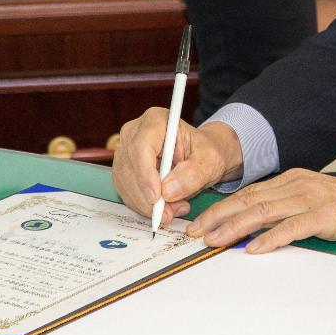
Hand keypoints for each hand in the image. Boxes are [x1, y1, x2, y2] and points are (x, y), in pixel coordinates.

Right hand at [110, 109, 243, 225]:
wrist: (202, 156)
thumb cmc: (206, 152)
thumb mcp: (210, 161)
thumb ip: (193, 174)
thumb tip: (168, 191)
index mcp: (156, 120)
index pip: (141, 147)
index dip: (146, 174)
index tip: (156, 197)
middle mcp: (135, 132)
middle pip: (129, 167)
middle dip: (147, 197)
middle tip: (169, 214)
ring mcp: (126, 150)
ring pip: (125, 183)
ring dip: (146, 204)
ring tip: (174, 210)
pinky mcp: (124, 169)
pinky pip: (126, 191)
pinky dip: (142, 205)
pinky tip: (164, 209)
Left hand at [187, 169, 335, 257]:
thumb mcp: (315, 203)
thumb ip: (287, 210)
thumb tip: (254, 229)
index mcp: (293, 180)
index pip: (249, 193)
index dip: (221, 208)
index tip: (199, 222)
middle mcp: (299, 184)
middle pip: (249, 200)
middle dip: (218, 217)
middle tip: (195, 233)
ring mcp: (313, 198)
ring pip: (264, 211)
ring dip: (236, 228)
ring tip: (214, 241)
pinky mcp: (327, 215)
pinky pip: (293, 227)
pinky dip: (272, 238)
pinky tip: (255, 249)